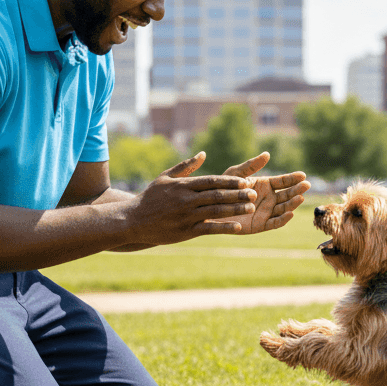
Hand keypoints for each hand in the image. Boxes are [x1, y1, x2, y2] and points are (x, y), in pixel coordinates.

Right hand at [125, 152, 257, 244]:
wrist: (132, 220)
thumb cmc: (150, 198)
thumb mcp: (165, 177)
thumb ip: (185, 166)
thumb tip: (203, 154)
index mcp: (183, 185)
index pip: (212, 181)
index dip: (230, 181)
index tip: (245, 181)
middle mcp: (186, 200)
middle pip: (217, 195)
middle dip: (238, 194)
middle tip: (254, 193)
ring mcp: (186, 216)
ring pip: (216, 211)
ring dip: (235, 209)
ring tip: (251, 208)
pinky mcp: (185, 231)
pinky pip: (208, 229)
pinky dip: (224, 227)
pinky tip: (238, 227)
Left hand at [220, 152, 310, 234]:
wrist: (210, 208)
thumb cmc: (222, 189)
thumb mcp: (236, 174)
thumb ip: (251, 166)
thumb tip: (267, 154)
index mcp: (265, 185)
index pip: (283, 181)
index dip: (293, 178)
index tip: (302, 175)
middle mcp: (269, 199)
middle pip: (287, 194)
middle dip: (297, 190)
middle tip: (306, 185)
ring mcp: (266, 212)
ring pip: (284, 208)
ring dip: (293, 203)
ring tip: (300, 197)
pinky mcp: (261, 225)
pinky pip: (275, 223)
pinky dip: (283, 219)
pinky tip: (290, 213)